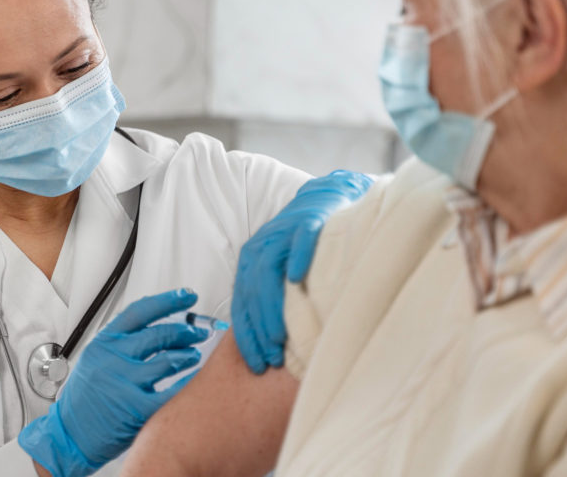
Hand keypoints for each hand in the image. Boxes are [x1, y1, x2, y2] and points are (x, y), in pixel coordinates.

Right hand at [19, 289, 209, 476]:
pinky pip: (171, 391)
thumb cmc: (83, 400)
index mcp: (103, 343)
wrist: (68, 436)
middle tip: (199, 332)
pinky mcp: (135, 409)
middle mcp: (113, 358)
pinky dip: (187, 383)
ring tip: (194, 356)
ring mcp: (124, 383)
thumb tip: (160, 326)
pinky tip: (194, 380)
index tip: (187, 297)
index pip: (141, 311)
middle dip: (186, 330)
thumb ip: (121, 343)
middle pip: (160, 334)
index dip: (169, 301)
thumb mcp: (95, 360)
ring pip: (168, 360)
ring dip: (188, 355)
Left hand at [232, 170, 373, 373]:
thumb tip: (270, 348)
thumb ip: (271, 301)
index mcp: (249, 262)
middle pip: (252, 292)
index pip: (242, 305)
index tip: (256, 364)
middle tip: (272, 357)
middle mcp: (261, 247)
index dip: (247, 337)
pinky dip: (296, 257)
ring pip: (269, 270)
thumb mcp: (280, 273)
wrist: (324, 202)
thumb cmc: (303, 248)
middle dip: (259, 329)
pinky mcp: (309, 222)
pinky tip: (296, 278)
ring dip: (272, 305)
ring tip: (280, 335)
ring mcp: (284, 233)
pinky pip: (300, 241)